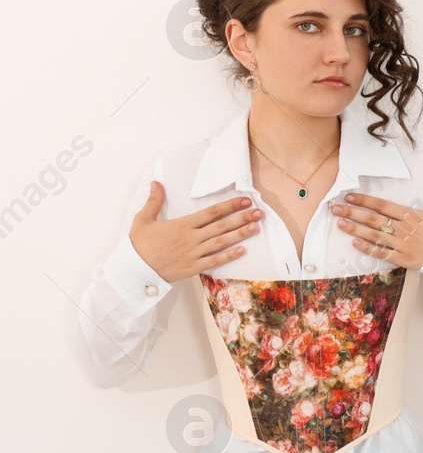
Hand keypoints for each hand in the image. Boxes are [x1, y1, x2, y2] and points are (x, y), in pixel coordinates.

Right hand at [129, 183, 261, 281]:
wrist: (133, 270)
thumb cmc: (138, 245)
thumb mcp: (143, 219)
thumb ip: (153, 201)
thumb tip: (157, 183)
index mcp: (182, 225)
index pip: (211, 212)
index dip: (230, 205)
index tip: (245, 200)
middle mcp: (191, 238)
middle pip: (221, 226)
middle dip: (242, 218)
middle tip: (259, 212)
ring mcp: (193, 253)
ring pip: (221, 242)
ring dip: (240, 234)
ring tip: (256, 227)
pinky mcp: (193, 267)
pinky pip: (214, 261)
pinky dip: (229, 256)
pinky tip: (243, 250)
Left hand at [332, 173, 422, 268]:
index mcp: (413, 215)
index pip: (383, 205)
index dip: (365, 200)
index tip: (350, 196)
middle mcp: (404, 229)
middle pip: (373, 219)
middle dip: (353, 212)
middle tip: (335, 207)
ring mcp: (402, 245)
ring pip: (373, 236)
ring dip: (355, 229)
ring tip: (339, 223)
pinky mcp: (404, 259)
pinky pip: (382, 253)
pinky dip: (367, 249)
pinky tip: (355, 243)